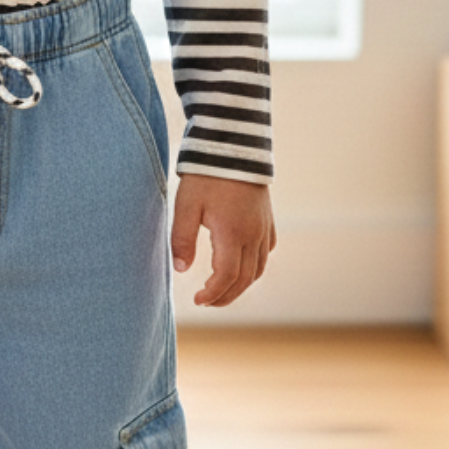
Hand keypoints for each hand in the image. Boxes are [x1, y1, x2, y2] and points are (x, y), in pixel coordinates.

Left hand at [170, 174, 275, 307]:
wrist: (233, 145)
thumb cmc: (206, 175)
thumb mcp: (186, 205)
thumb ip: (182, 239)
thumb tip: (180, 270)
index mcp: (232, 234)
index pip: (227, 277)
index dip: (213, 294)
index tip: (197, 300)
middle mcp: (253, 235)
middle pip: (245, 280)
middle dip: (226, 296)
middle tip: (206, 302)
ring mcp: (264, 227)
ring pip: (258, 269)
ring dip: (241, 285)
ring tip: (221, 291)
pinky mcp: (267, 219)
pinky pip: (266, 252)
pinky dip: (254, 267)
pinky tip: (241, 266)